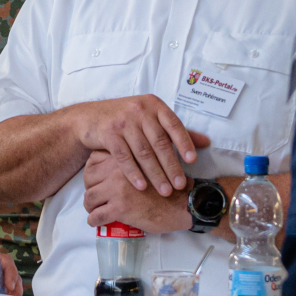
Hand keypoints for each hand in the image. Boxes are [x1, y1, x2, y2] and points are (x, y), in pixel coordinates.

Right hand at [76, 95, 209, 195]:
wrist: (89, 118)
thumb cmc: (125, 120)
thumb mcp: (150, 118)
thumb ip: (175, 131)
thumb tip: (206, 143)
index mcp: (154, 105)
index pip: (174, 124)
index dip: (184, 142)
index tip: (193, 161)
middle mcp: (139, 110)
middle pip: (159, 142)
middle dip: (171, 166)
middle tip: (180, 185)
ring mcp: (123, 122)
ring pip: (143, 152)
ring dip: (155, 174)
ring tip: (165, 190)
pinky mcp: (108, 134)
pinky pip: (124, 157)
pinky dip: (133, 173)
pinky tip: (141, 186)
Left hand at [83, 150, 190, 233]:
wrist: (183, 202)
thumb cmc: (168, 183)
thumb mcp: (148, 163)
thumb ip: (131, 161)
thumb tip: (111, 167)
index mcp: (124, 157)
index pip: (93, 162)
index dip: (91, 174)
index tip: (96, 182)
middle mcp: (117, 170)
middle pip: (88, 179)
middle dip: (89, 190)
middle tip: (95, 199)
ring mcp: (117, 189)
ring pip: (90, 197)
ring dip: (90, 207)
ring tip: (95, 211)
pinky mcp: (120, 207)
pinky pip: (97, 215)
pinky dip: (94, 220)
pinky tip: (97, 222)